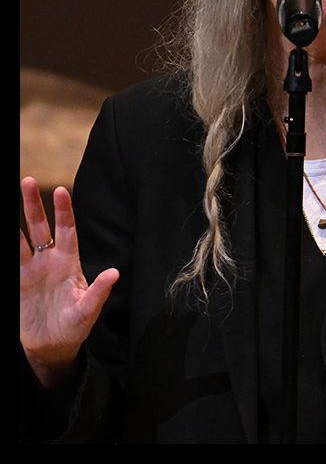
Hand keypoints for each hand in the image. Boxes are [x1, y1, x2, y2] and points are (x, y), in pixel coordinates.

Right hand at [19, 177, 118, 389]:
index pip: (67, 231)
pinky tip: (6, 232)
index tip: (61, 191)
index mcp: (69, 263)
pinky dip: (7, 246)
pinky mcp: (17, 282)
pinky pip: (9, 259)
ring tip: (10, 198)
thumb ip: (98, 291)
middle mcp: (48, 261)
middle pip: (39, 227)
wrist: (53, 345)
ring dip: (13, 222)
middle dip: (33, 205)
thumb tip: (115, 273)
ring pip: (20, 239)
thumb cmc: (76, 326)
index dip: (64, 211)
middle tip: (27, 180)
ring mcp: (30, 270)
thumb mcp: (89, 311)